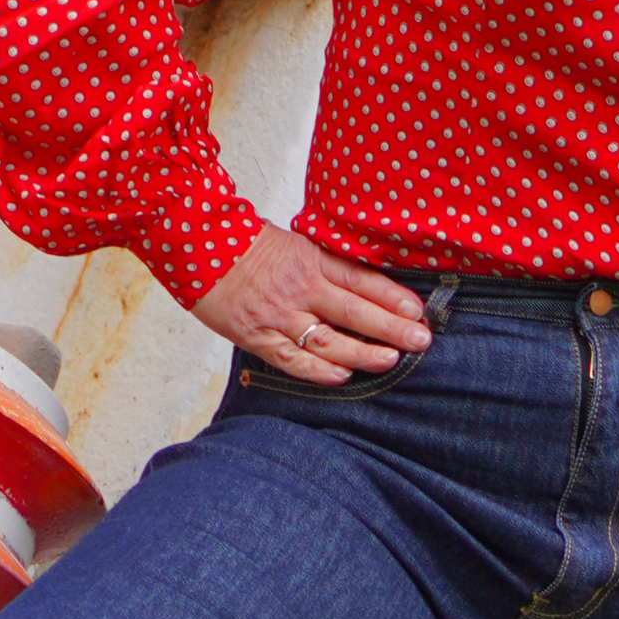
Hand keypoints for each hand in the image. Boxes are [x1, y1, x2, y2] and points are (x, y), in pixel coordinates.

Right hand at [191, 225, 430, 383]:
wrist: (197, 244)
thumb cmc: (247, 245)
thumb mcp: (295, 243)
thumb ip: (325, 265)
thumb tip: (364, 286)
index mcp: (311, 260)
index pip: (361, 280)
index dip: (392, 297)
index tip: (418, 311)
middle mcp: (300, 288)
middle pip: (354, 311)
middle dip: (391, 327)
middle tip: (421, 339)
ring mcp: (278, 314)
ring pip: (328, 339)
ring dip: (362, 352)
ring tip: (390, 360)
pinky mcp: (256, 336)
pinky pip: (292, 358)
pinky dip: (319, 370)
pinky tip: (343, 375)